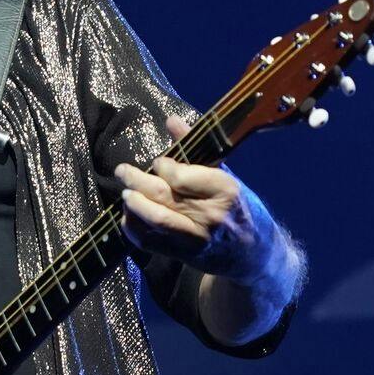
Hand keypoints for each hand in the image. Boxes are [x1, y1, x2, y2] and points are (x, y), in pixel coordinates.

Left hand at [115, 114, 275, 280]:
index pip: (180, 175)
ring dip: (133, 204)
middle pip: (162, 195)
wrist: (251, 254)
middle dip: (135, 180)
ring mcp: (196, 238)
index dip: (162, 166)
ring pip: (154, 219)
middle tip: (122, 171)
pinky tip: (130, 215)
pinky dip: (133, 227)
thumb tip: (171, 120)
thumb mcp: (224, 174)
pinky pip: (149, 241)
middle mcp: (210, 215)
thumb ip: (195, 147)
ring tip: (125, 193)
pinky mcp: (184, 255)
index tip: (158, 162)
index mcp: (224, 190)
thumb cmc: (237, 207)